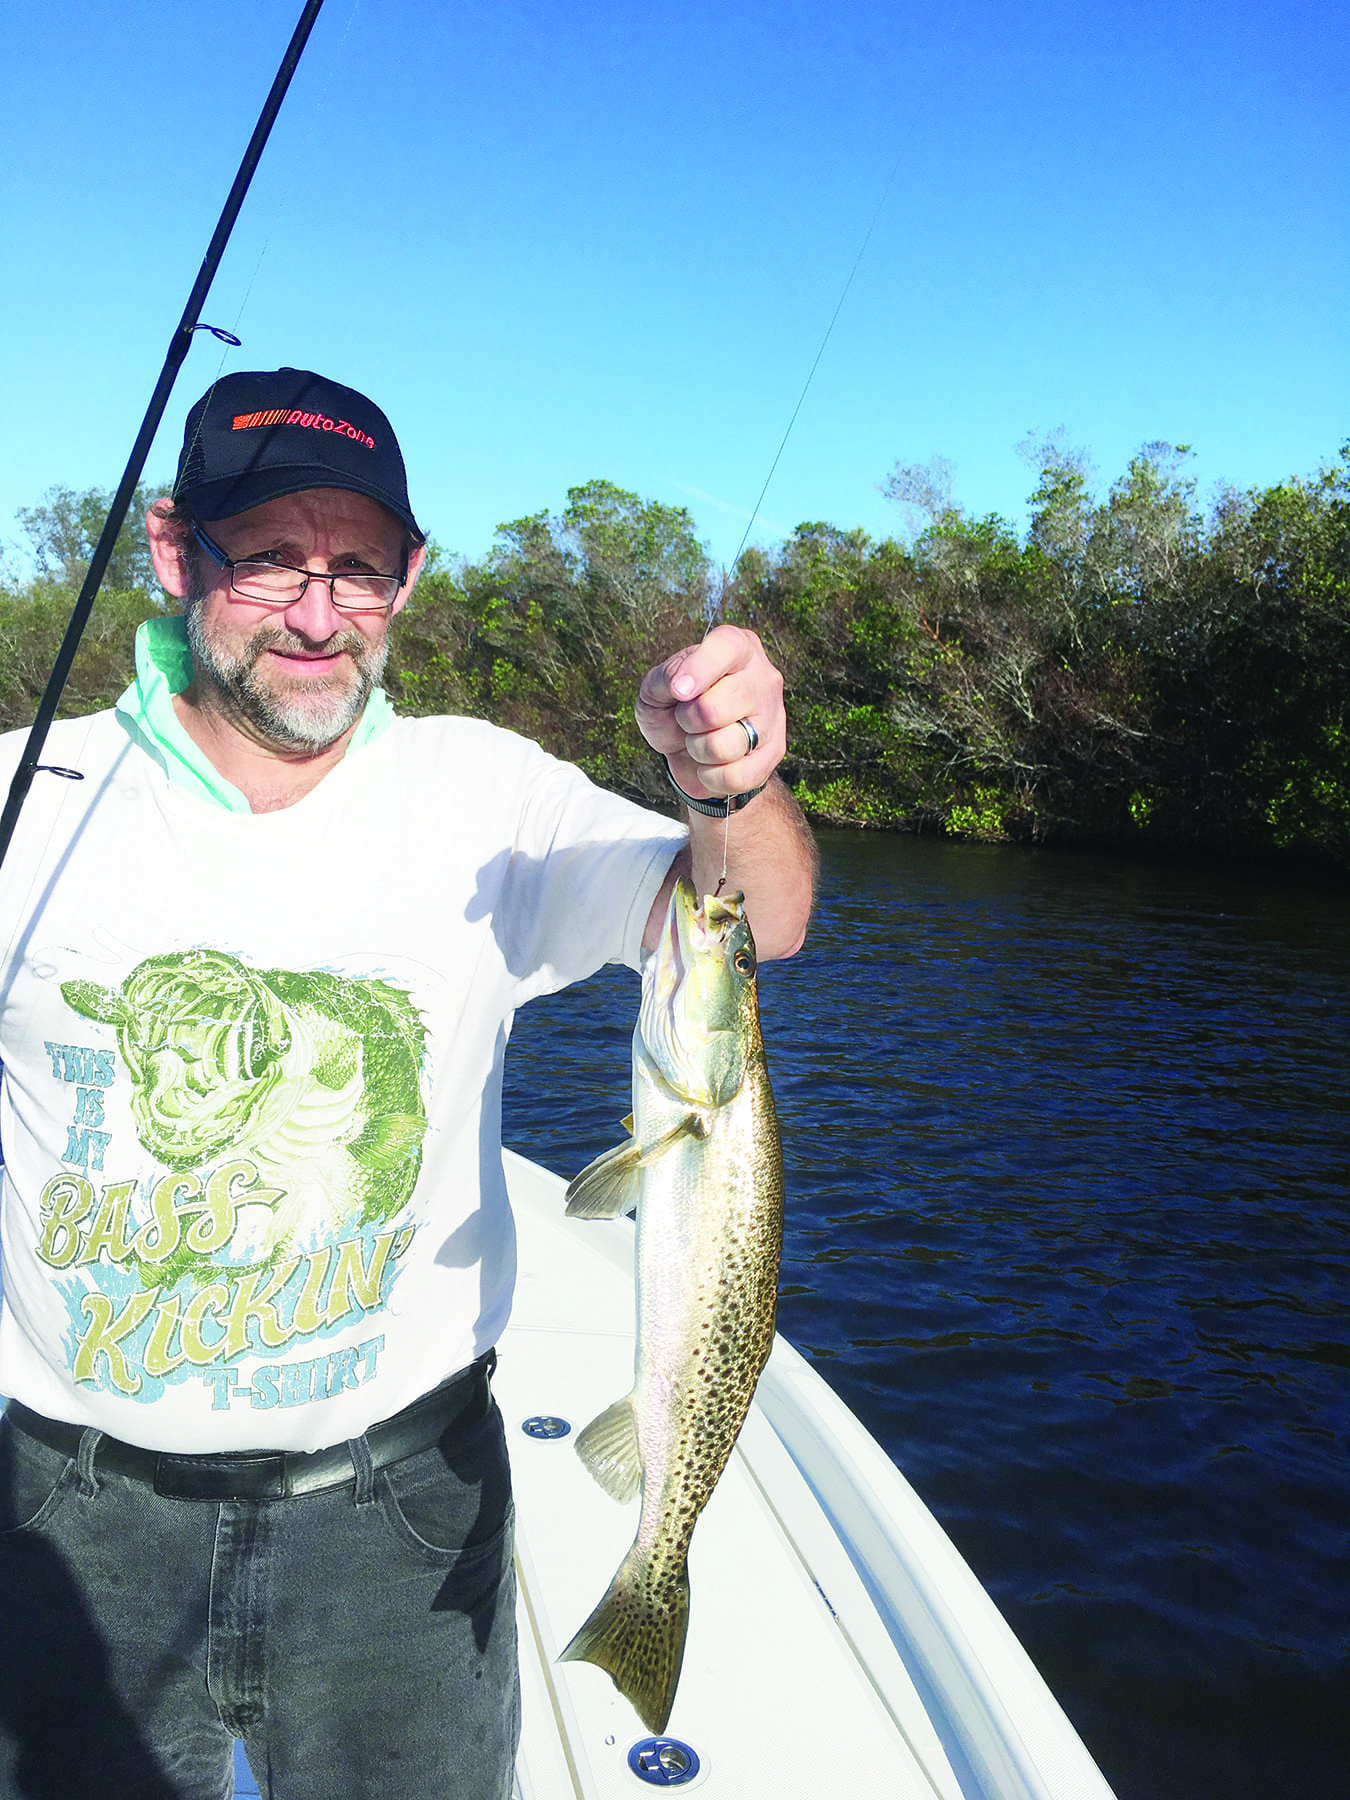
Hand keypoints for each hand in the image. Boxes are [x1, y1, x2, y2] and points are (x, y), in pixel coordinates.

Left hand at [636, 624, 784, 801]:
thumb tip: (680, 684)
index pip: (726, 648)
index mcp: (737, 647)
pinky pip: (735, 776)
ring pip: (725, 746)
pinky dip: (711, 777)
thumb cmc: (674, 708)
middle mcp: (763, 677)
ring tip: (700, 739)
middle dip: (688, 720)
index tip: (678, 691)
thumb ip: (664, 677)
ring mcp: (773, 715)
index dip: (700, 669)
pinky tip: (710, 764)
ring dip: (698, 749)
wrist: (688, 750)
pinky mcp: (774, 752)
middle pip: (716, 707)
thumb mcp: (656, 688)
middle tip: (686, 718)